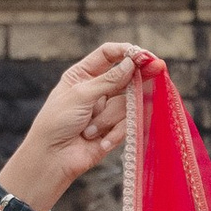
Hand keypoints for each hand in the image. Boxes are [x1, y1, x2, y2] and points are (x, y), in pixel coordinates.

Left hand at [0, 44, 143, 210]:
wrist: (52, 158)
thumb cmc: (57, 122)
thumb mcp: (81, 95)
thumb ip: (109, 79)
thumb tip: (131, 63)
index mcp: (83, 75)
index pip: (108, 54)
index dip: (126, 52)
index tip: (143, 54)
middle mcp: (97, 89)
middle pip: (126, 76)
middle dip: (138, 77)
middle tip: (158, 68)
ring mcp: (107, 109)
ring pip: (126, 104)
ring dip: (109, 119)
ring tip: (90, 131)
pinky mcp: (114, 129)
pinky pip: (127, 125)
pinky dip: (113, 134)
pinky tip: (99, 143)